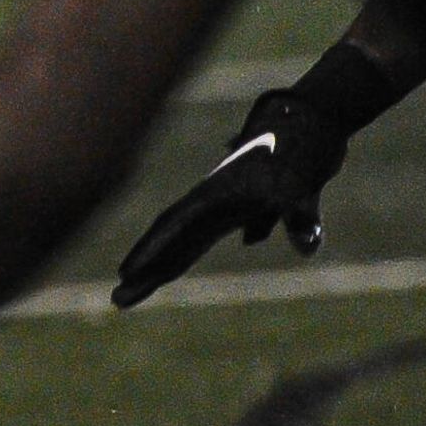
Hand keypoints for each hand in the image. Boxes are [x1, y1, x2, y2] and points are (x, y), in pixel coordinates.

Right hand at [111, 86, 353, 306]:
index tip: (126, 272)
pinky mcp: (229, 214)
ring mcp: (215, 209)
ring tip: (126, 297)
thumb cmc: (300, 150)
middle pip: (167, 239)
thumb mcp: (304, 184)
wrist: (305, 125)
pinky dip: (176, 258)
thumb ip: (302, 216)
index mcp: (215, 194)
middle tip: (117, 301)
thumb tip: (307, 248)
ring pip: (178, 243)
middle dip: (143, 269)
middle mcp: (207, 203)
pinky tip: (164, 274)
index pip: (175, 226)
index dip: (151, 249)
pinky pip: (195, 241)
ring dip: (154, 268)